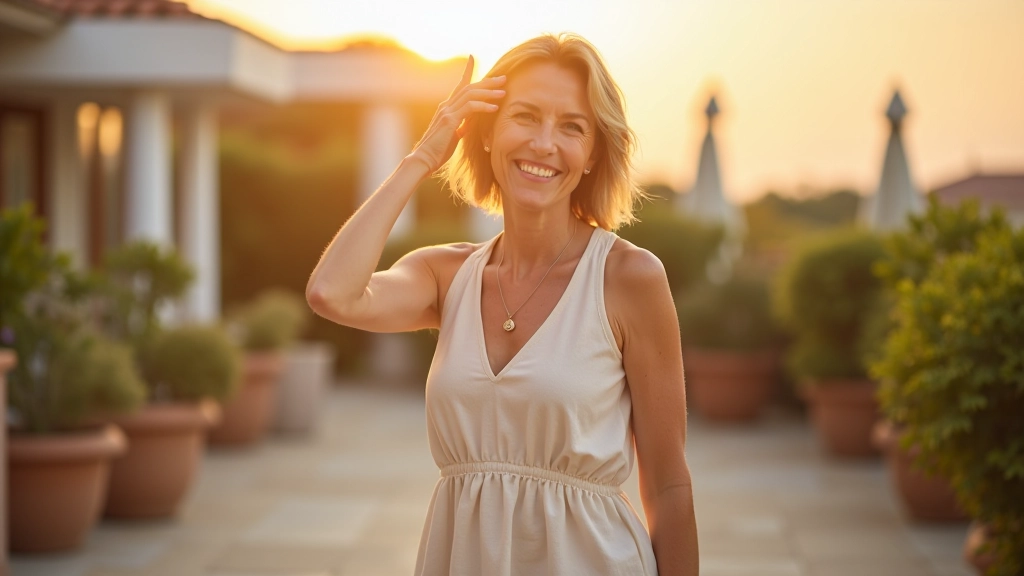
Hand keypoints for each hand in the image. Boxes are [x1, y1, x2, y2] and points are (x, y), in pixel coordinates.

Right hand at [408, 56, 505, 173]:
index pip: (459, 85)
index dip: (467, 71)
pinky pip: (469, 108)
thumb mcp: (453, 135)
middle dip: (487, 81)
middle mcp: (446, 106)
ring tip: (503, 92)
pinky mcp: (450, 120)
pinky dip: (483, 106)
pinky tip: (494, 107)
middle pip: (469, 86)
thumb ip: (461, 126)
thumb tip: (469, 124)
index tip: (473, 58)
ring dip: (489, 92)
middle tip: (503, 77)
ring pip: (470, 94)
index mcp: (447, 108)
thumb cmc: (437, 151)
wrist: (423, 160)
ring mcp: (447, 112)